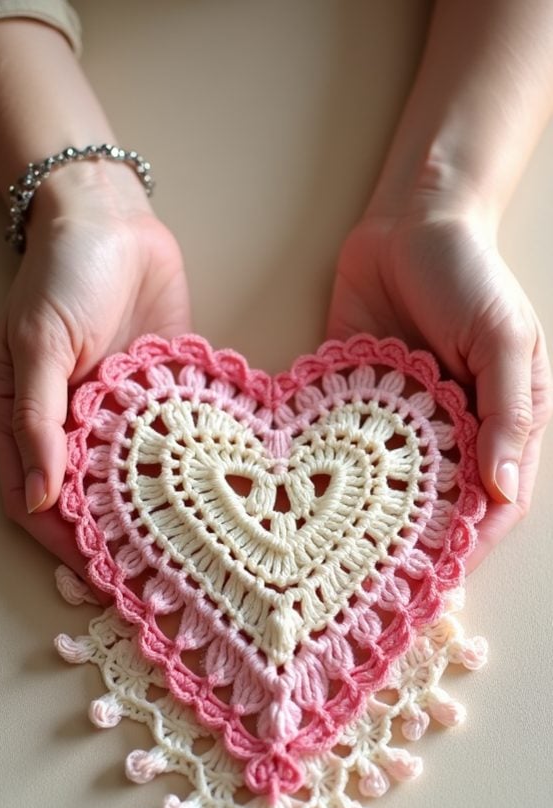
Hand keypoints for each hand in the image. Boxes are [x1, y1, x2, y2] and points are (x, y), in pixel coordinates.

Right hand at [0, 167, 190, 575]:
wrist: (111, 216)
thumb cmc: (62, 274)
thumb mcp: (39, 345)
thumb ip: (37, 421)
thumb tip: (37, 500)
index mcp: (30, 419)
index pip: (39, 502)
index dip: (62, 545)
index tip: (95, 581)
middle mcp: (76, 425)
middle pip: (92, 501)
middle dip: (116, 544)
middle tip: (152, 582)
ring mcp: (123, 412)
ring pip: (138, 480)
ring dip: (157, 516)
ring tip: (191, 555)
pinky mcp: (165, 392)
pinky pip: (178, 439)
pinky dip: (193, 468)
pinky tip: (220, 497)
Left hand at [327, 206, 552, 569]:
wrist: (411, 221)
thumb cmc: (471, 275)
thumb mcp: (504, 339)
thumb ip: (507, 412)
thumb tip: (504, 487)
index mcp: (496, 423)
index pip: (494, 502)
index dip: (474, 543)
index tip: (443, 579)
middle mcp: (447, 432)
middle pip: (435, 506)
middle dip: (412, 547)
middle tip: (377, 586)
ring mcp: (396, 421)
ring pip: (382, 487)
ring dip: (361, 522)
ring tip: (332, 561)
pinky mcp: (350, 400)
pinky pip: (338, 446)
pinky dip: (324, 474)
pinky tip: (300, 504)